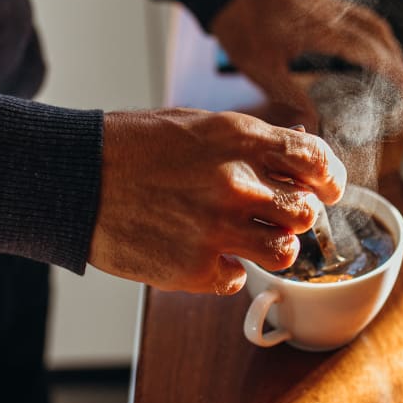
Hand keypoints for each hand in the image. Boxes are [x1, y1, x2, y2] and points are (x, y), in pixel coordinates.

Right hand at [90, 109, 346, 294]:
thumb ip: (247, 140)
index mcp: (238, 138)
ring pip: (284, 252)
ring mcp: (217, 228)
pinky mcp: (195, 268)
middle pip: (305, 212)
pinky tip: (205, 253)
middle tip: (279, 216)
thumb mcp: (194, 124)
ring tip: (248, 239)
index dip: (329, 177)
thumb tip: (295, 148)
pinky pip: (239, 278)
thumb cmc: (129, 146)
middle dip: (297, 215)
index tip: (327, 188)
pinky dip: (229, 270)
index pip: (314, 159)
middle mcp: (236, 183)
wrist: (74, 178)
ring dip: (273, 247)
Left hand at [210, 0, 402, 127]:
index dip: (392, 73)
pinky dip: (373, 34)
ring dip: (388, 46)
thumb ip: (291, 96)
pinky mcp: (320, 1)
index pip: (370, 50)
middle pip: (379, 33)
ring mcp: (327, 4)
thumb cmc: (239, 26)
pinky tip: (368, 52)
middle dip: (397, 62)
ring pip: (372, 21)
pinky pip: (358, 15)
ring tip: (394, 75)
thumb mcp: (260, 69)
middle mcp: (330, 12)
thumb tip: (316, 124)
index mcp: (321, 29)